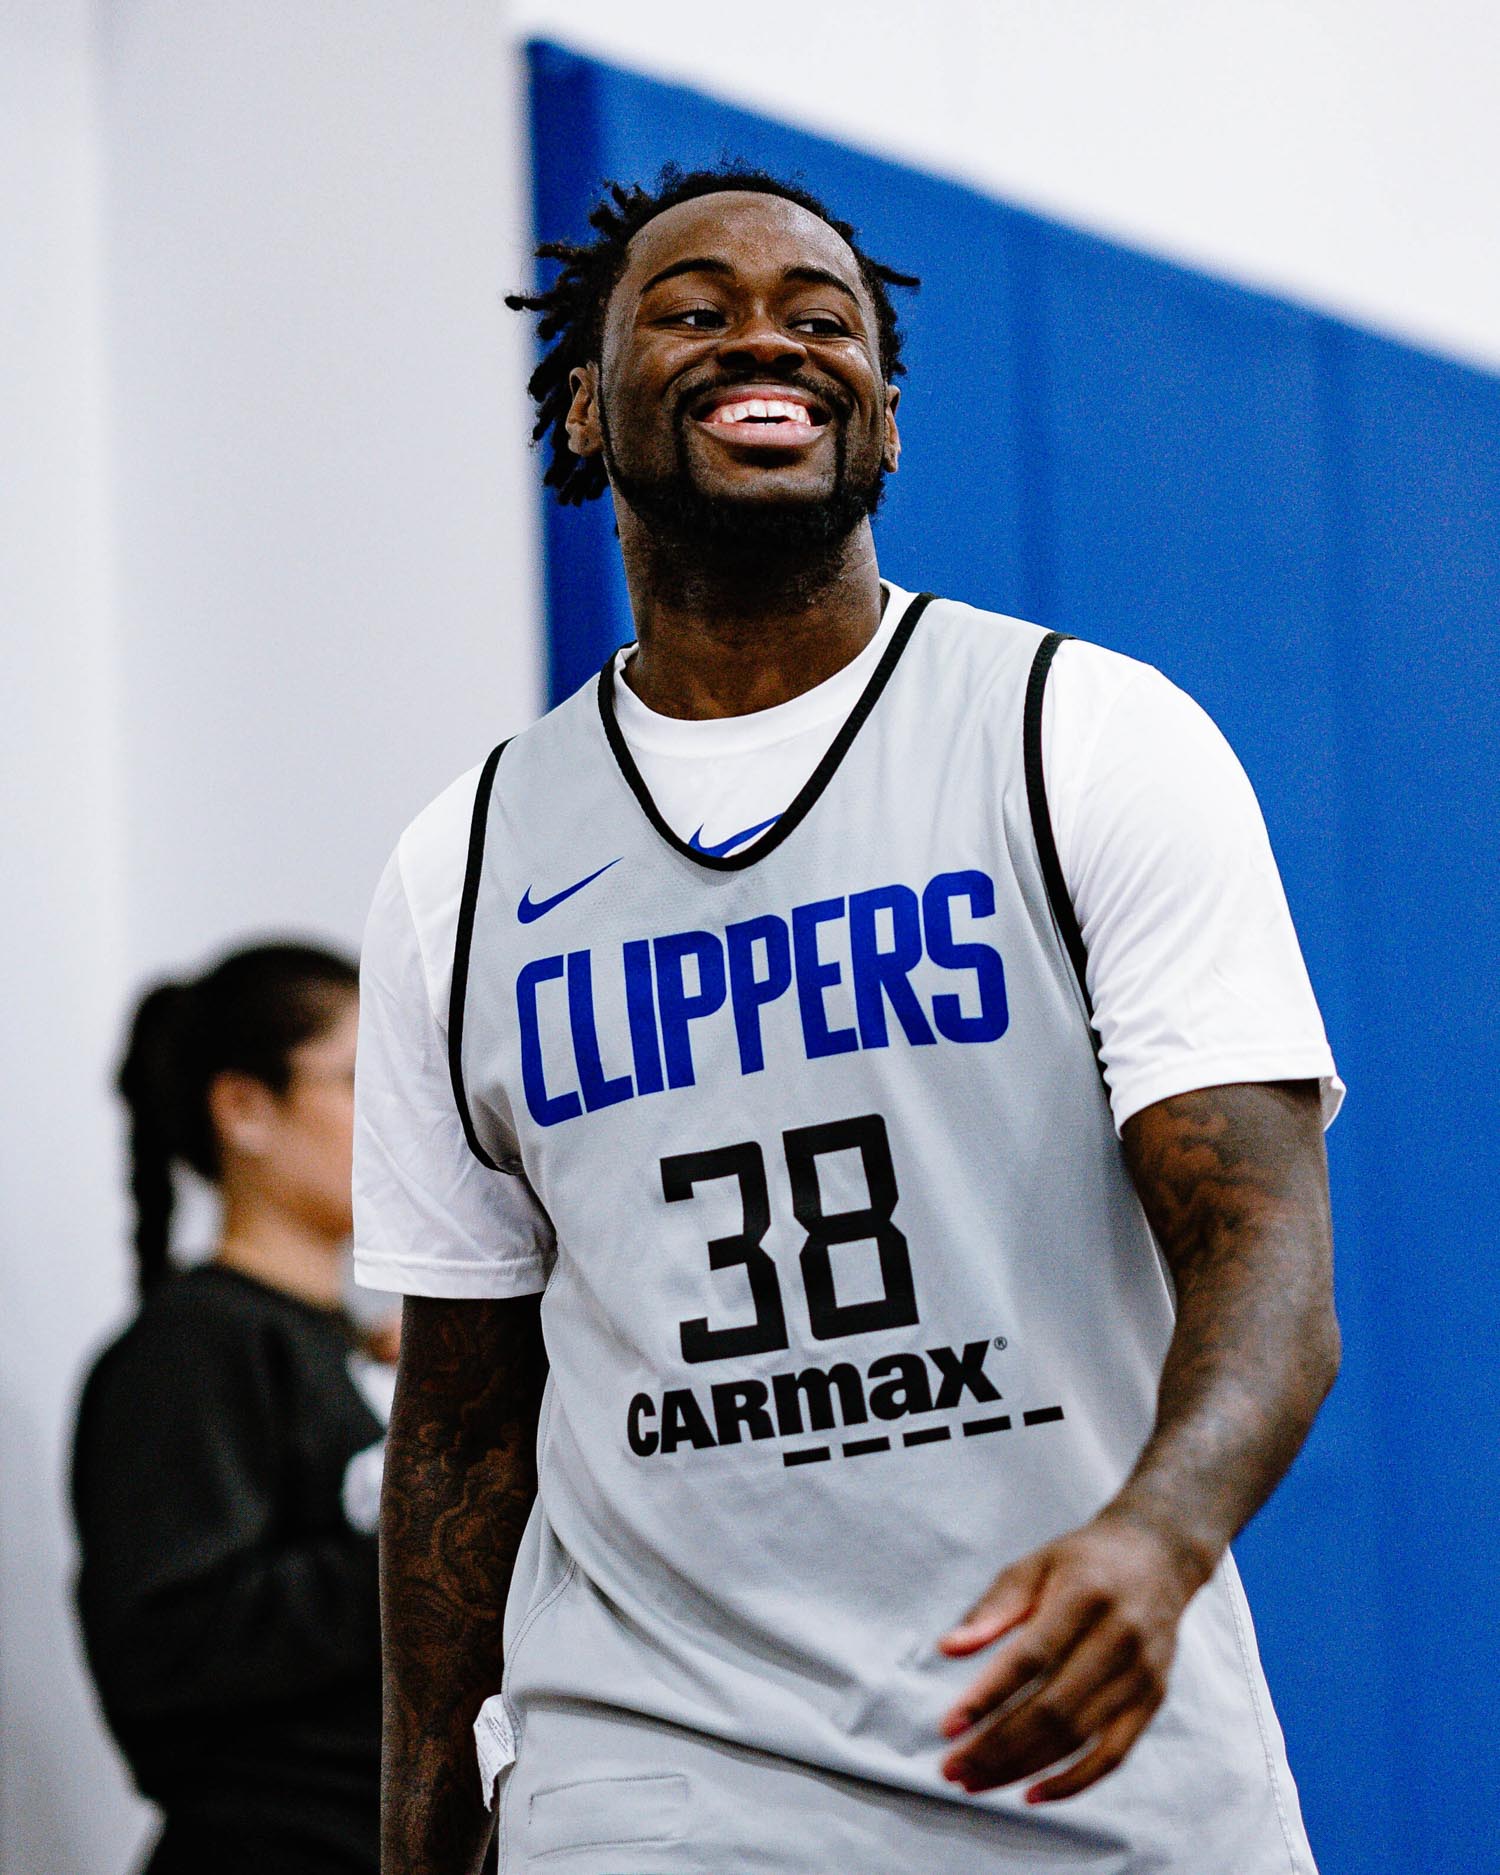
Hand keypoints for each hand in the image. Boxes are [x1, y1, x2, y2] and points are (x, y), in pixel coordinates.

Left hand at [935, 1511, 1210, 1802]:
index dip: (987, 1696)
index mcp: (1084, 1596)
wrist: (1158, 1556)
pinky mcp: (1153, 1701)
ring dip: (1022, 1768)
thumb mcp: (1034, 1565)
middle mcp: (1119, 1638)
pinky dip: (1073, 1782)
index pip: (1030, 1658)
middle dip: (997, 1746)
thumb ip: (992, 1609)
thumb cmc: (1083, 1561)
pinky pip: (1113, 1756)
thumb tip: (948, 1648)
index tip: (948, 1727)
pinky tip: (1032, 1793)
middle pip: (1052, 1708)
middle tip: (952, 1769)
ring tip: (975, 1782)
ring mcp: (1140, 1675)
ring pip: (1077, 1738)